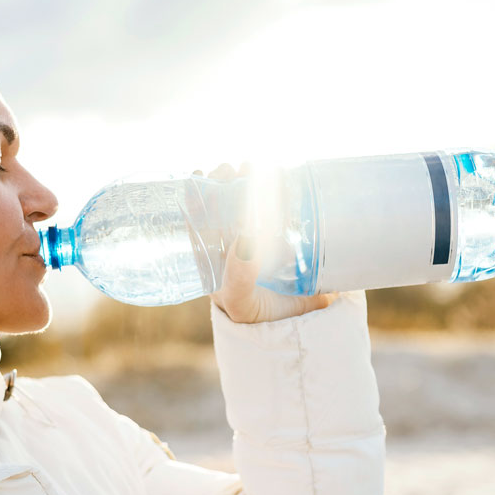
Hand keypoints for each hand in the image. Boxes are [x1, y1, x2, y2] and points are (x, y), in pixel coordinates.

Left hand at [199, 163, 337, 323]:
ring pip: (250, 200)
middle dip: (224, 181)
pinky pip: (280, 206)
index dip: (197, 197)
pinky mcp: (288, 234)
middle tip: (230, 169)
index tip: (198, 175)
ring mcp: (261, 236)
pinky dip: (278, 188)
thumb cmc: (258, 316)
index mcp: (216, 257)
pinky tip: (278, 174)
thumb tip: (245, 242)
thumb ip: (238, 279)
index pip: (200, 222)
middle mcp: (236, 243)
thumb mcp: (240, 303)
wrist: (298, 328)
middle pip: (224, 204)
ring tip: (250, 166)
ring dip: (248, 179)